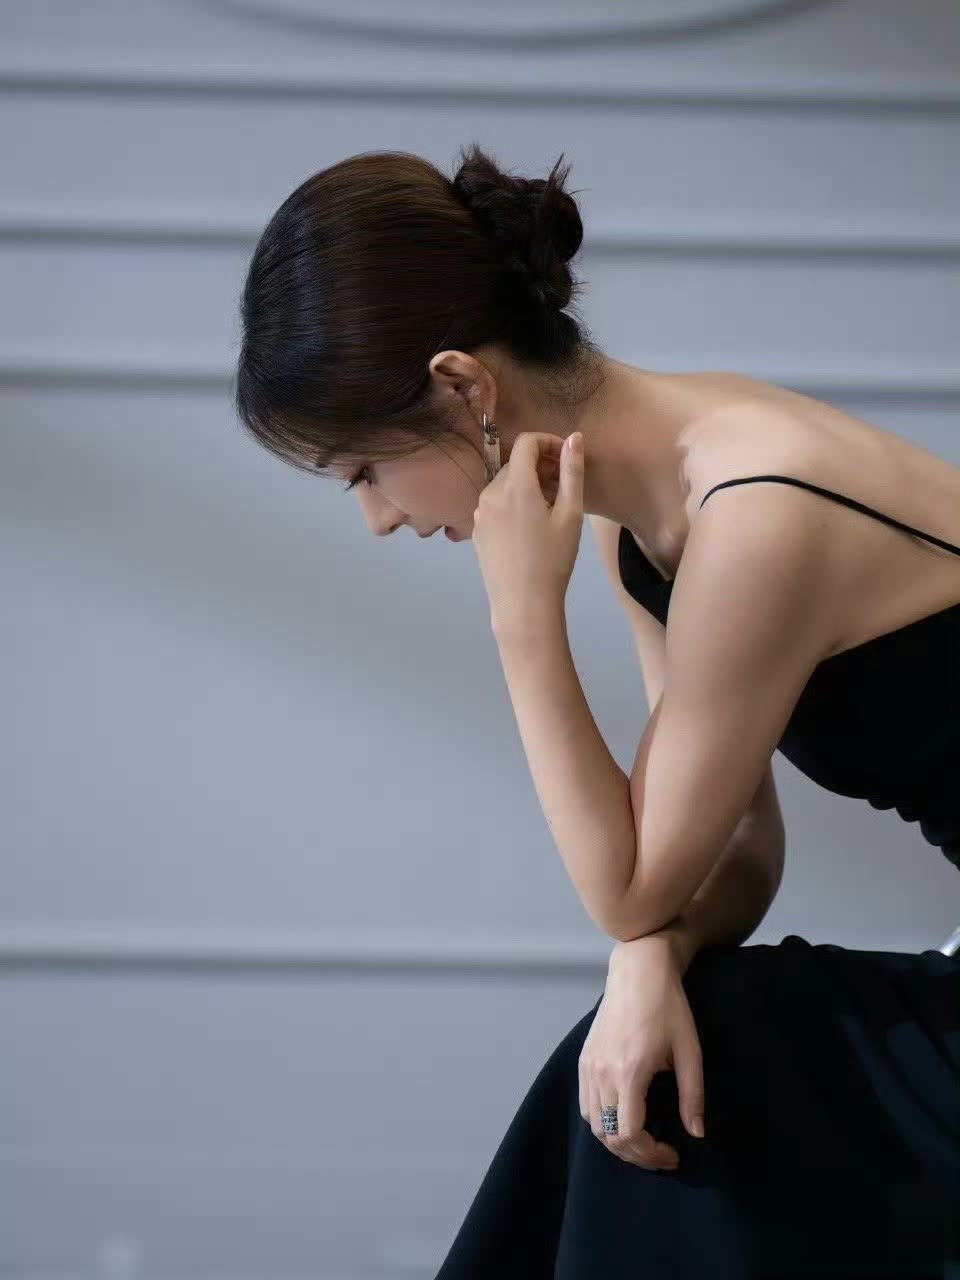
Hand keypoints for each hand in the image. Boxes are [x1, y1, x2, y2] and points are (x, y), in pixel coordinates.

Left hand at [472, 431, 583, 627]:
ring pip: (505, 485)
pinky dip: (513, 504)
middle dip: (540, 467)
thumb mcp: (570, 514)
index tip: (566, 459)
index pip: (526, 443)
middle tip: (564, 489)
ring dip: (527, 486)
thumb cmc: (553, 560)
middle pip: (516, 464)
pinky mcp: (477, 531)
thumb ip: (572, 471)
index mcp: (514, 485)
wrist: (523, 604)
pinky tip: (530, 529)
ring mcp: (479, 513)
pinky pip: (496, 505)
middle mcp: (490, 493)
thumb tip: (575, 437)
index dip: (549, 442)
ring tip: (549, 511)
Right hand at [578, 931, 704, 1170]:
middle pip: (608, 1136)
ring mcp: (589, 1065)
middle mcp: (602, 1073)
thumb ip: (692, 1095)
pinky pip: (586, 1104)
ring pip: (593, 1124)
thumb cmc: (668, 1006)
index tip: (673, 1155)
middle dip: (635, 1154)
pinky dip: (602, 1121)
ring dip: (617, 1140)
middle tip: (660, 1154)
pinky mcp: (584, 1058)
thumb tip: (696, 1133)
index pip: (629, 1135)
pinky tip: (625, 1116)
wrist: (638, 970)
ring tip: (644, 1139)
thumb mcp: (689, 1051)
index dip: (651, 1155)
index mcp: (629, 1072)